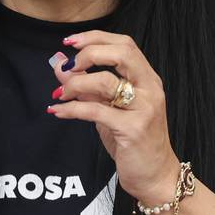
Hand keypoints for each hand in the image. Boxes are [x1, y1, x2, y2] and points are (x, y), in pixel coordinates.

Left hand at [47, 30, 179, 205]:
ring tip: (60, 94)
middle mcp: (150, 89)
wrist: (156, 176)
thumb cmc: (133, 142)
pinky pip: (94, 111)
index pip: (124, 44)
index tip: (70, 42)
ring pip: (105, 81)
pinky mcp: (132, 129)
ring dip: (75, 84)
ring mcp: (144, 109)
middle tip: (68, 67)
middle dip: (89, 53)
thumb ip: (87, 86)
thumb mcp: (109, 109)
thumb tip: (60, 64)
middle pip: (121, 53)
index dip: (95, 38)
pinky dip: (71, 109)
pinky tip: (58, 111)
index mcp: (148, 79)